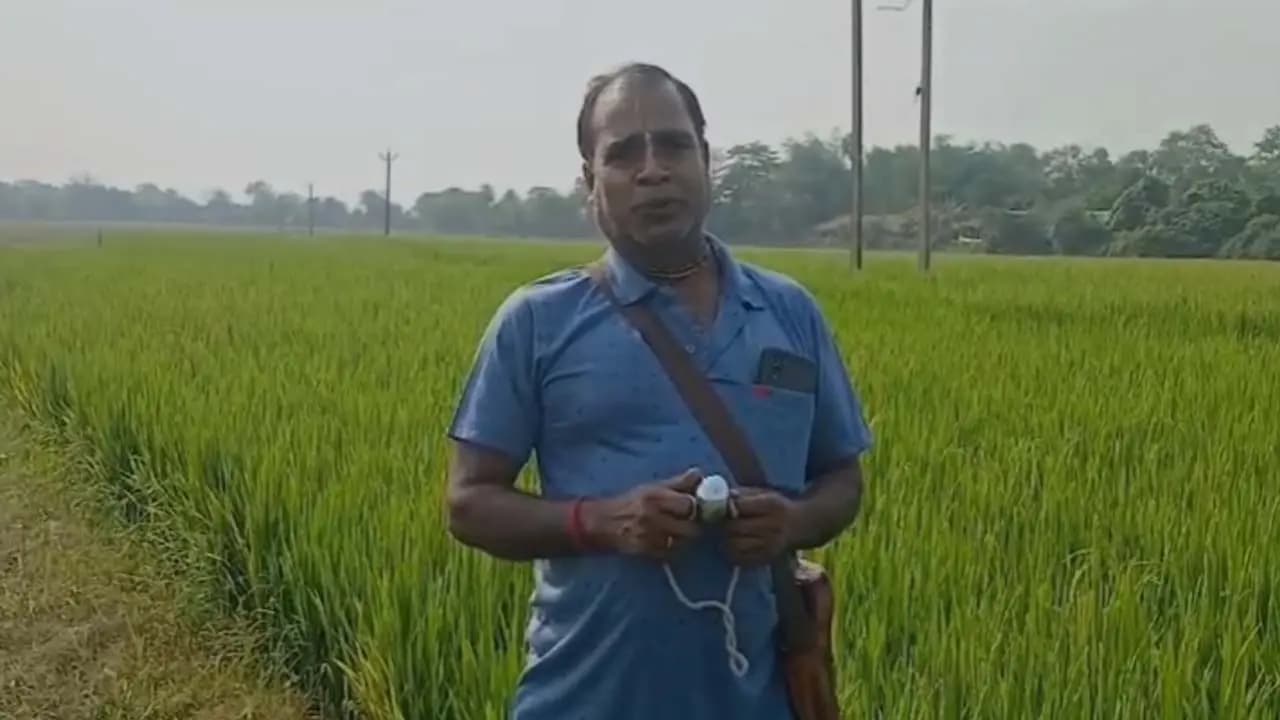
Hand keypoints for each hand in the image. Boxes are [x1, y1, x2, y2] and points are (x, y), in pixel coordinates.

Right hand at [584, 469, 702, 560]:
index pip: (688, 504)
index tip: (692, 507)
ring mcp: (649, 536)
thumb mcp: (651, 488)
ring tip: (677, 533)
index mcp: (655, 496)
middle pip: (689, 527)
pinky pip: (670, 553)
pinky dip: (673, 549)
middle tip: (689, 523)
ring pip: (682, 542)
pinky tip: (667, 542)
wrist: (602, 523)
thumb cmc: (629, 503)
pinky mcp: (646, 552)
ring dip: (684, 539)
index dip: (693, 506)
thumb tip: (699, 474)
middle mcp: (652, 516)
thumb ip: (677, 483)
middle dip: (692, 525)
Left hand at [724, 488, 794, 566]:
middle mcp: (772, 526)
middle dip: (725, 524)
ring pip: (735, 545)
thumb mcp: (764, 493)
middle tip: (722, 523)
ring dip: (727, 540)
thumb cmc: (776, 507)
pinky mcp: (767, 558)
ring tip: (728, 535)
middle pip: (736, 527)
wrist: (799, 526)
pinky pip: (741, 559)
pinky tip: (734, 546)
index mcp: (771, 505)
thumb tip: (726, 497)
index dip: (728, 507)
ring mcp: (770, 544)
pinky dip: (732, 553)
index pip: (739, 506)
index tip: (724, 508)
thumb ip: (744, 493)